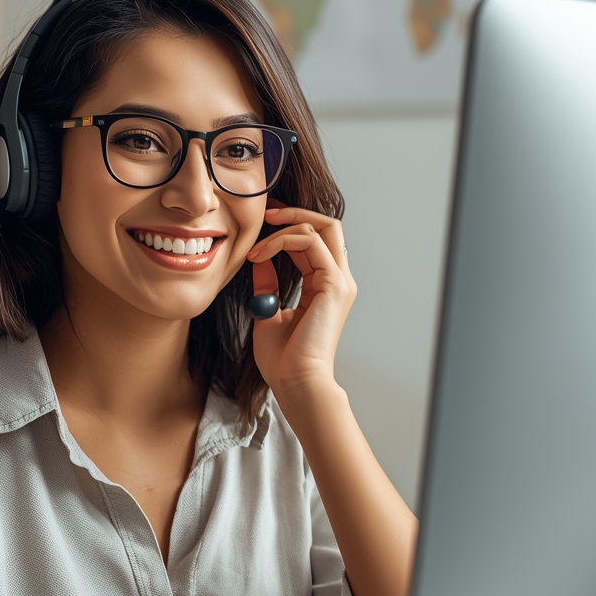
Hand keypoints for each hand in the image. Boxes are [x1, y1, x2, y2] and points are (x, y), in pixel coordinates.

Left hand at [247, 206, 355, 395]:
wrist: (296, 383)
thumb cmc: (283, 360)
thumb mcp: (267, 311)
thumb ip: (267, 284)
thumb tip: (259, 261)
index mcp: (325, 287)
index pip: (314, 241)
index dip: (289, 226)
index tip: (262, 223)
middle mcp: (338, 281)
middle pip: (326, 226)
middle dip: (294, 213)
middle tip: (265, 213)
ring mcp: (340, 281)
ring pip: (322, 227)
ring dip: (284, 227)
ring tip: (256, 244)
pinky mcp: (335, 285)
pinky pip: (311, 242)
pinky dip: (283, 240)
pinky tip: (260, 256)